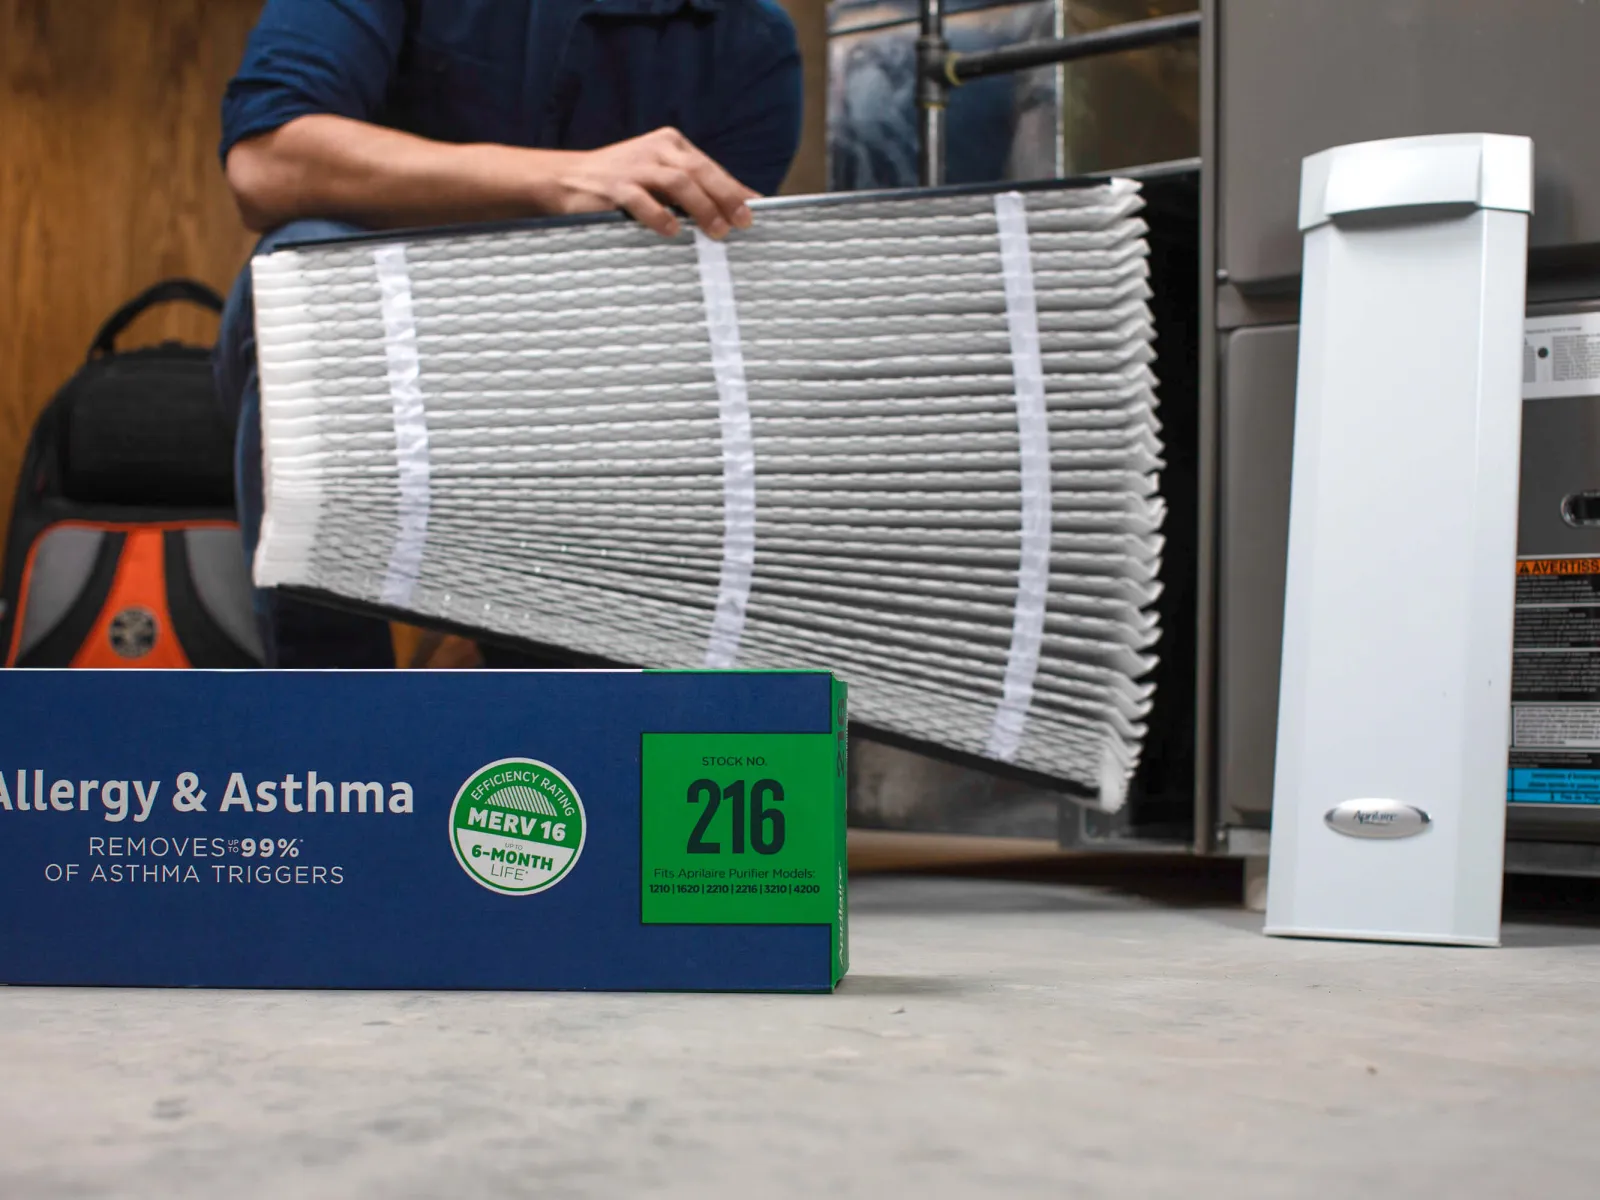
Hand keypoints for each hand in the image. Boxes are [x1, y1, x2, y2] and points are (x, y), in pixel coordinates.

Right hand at [552, 128, 756, 238]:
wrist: (567, 178)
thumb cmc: (622, 183)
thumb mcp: (659, 178)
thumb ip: (694, 189)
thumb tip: (739, 206)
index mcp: (670, 144)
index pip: (710, 167)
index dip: (734, 189)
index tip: (757, 212)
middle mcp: (656, 150)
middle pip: (699, 171)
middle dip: (725, 197)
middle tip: (742, 223)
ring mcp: (635, 166)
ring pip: (678, 182)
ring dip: (701, 207)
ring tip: (717, 231)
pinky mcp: (614, 185)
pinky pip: (642, 200)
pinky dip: (660, 216)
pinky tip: (673, 231)